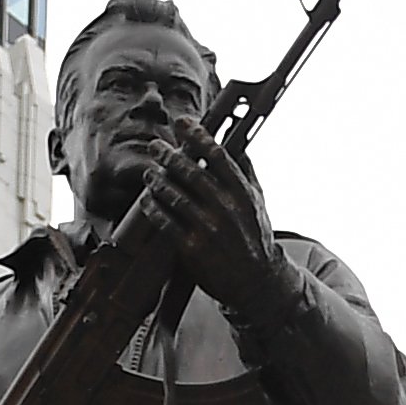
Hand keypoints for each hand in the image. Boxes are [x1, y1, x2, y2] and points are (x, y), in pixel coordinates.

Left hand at [126, 133, 284, 313]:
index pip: (217, 155)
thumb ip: (245, 172)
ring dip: (158, 180)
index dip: (197, 135)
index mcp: (242, 193)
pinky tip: (147, 199)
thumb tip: (235, 142)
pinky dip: (154, 208)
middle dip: (169, 155)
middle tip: (157, 146)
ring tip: (149, 173)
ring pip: (175, 196)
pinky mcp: (192, 249)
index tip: (183, 123)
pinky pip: (166, 222)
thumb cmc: (256, 238)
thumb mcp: (258, 201)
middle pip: (190, 173)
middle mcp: (225, 209)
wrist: (256, 280)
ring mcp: (208, 229)